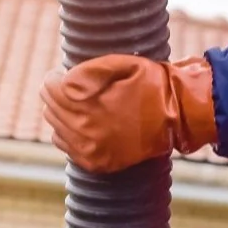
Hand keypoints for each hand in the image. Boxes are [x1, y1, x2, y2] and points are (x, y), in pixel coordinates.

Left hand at [41, 55, 217, 172]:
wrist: (176, 117)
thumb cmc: (149, 84)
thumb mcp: (120, 64)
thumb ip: (88, 70)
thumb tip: (62, 79)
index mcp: (89, 106)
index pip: (50, 88)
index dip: (55, 77)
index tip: (62, 73)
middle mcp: (86, 132)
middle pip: (50, 108)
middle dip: (57, 95)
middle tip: (71, 89)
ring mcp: (91, 151)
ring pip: (56, 128)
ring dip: (62, 115)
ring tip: (79, 106)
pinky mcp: (97, 163)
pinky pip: (66, 148)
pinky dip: (69, 135)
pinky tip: (83, 125)